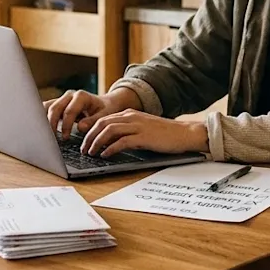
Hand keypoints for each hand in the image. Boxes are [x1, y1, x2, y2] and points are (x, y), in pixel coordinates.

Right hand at [43, 88, 140, 138]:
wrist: (106, 104)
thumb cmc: (106, 110)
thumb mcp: (105, 115)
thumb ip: (93, 121)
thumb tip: (80, 127)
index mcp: (81, 96)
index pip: (69, 111)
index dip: (65, 125)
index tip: (65, 138)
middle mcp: (70, 95)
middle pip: (55, 108)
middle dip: (52, 124)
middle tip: (52, 139)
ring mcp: (63, 98)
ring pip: (48, 107)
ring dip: (44, 120)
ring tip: (43, 135)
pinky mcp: (59, 104)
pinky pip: (47, 109)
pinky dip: (42, 117)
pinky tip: (39, 127)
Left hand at [80, 109, 209, 157]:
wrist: (185, 133)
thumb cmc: (165, 134)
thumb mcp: (142, 129)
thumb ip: (127, 132)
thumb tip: (109, 142)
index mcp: (130, 114)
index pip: (103, 119)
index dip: (90, 130)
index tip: (84, 140)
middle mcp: (132, 117)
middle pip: (102, 123)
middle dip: (89, 136)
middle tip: (84, 148)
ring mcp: (138, 126)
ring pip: (109, 130)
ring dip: (96, 142)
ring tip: (91, 153)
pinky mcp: (144, 137)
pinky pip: (122, 141)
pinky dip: (111, 148)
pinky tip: (105, 155)